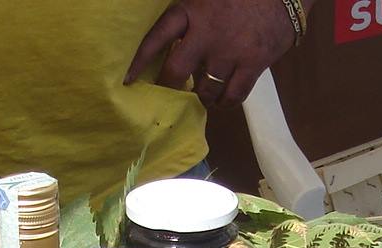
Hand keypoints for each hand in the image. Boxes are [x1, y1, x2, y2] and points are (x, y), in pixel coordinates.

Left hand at [126, 0, 298, 106]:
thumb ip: (189, 14)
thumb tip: (171, 37)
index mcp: (192, 11)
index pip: (157, 37)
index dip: (140, 60)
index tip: (129, 79)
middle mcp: (207, 34)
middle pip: (176, 72)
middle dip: (170, 87)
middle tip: (170, 93)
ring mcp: (230, 52)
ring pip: (205, 89)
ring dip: (201, 97)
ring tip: (202, 95)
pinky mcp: (252, 65)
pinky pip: (233, 96)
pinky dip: (225, 103)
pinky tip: (223, 102)